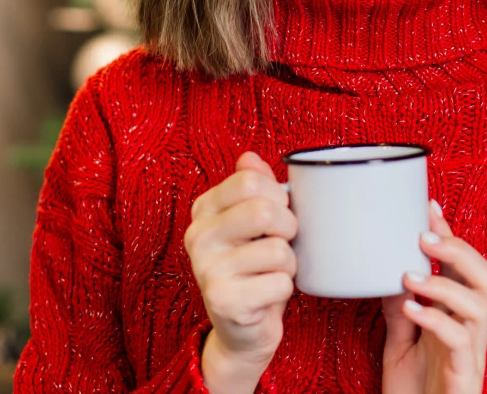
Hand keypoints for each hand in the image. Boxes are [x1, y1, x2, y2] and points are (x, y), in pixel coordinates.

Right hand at [184, 151, 297, 384]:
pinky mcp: (222, 300)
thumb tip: (249, 157)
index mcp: (204, 210)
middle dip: (289, 227)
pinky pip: (279, 283)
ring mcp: (206, 268)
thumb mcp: (253, 222)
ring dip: (288, 264)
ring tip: (272, 273)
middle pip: (265, 210)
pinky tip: (267, 296)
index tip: (277, 212)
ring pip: (278, 250)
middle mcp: (198, 236)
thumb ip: (253, 186)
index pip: (250, 180)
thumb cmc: (254, 268)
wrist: (242, 329)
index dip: (278, 195)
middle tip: (282, 242)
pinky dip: (285, 290)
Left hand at [381, 199, 486, 393]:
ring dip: (445, 283)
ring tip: (410, 275)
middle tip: (423, 238)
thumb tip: (386, 272)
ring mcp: (472, 352)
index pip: (463, 265)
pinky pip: (461, 341)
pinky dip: (437, 319)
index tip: (427, 206)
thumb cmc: (416, 391)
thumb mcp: (401, 343)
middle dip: (460, 250)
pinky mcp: (466, 375)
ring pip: (480, 304)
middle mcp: (472, 329)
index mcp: (459, 316)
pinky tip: (411, 308)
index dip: (449, 234)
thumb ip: (402, 309)